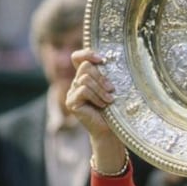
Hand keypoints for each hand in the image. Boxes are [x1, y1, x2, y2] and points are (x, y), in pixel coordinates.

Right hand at [66, 49, 125, 173]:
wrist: (111, 131)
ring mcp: (72, 93)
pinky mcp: (71, 102)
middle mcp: (76, 83)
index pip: (78, 57)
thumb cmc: (115, 110)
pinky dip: (95, 96)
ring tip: (109, 100)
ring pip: (84, 78)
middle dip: (101, 77)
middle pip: (85, 67)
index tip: (102, 60)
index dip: (87, 54)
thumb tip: (106, 60)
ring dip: (100, 89)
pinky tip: (102, 105)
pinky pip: (82, 90)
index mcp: (86, 77)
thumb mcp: (111, 88)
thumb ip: (106, 75)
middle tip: (112, 90)